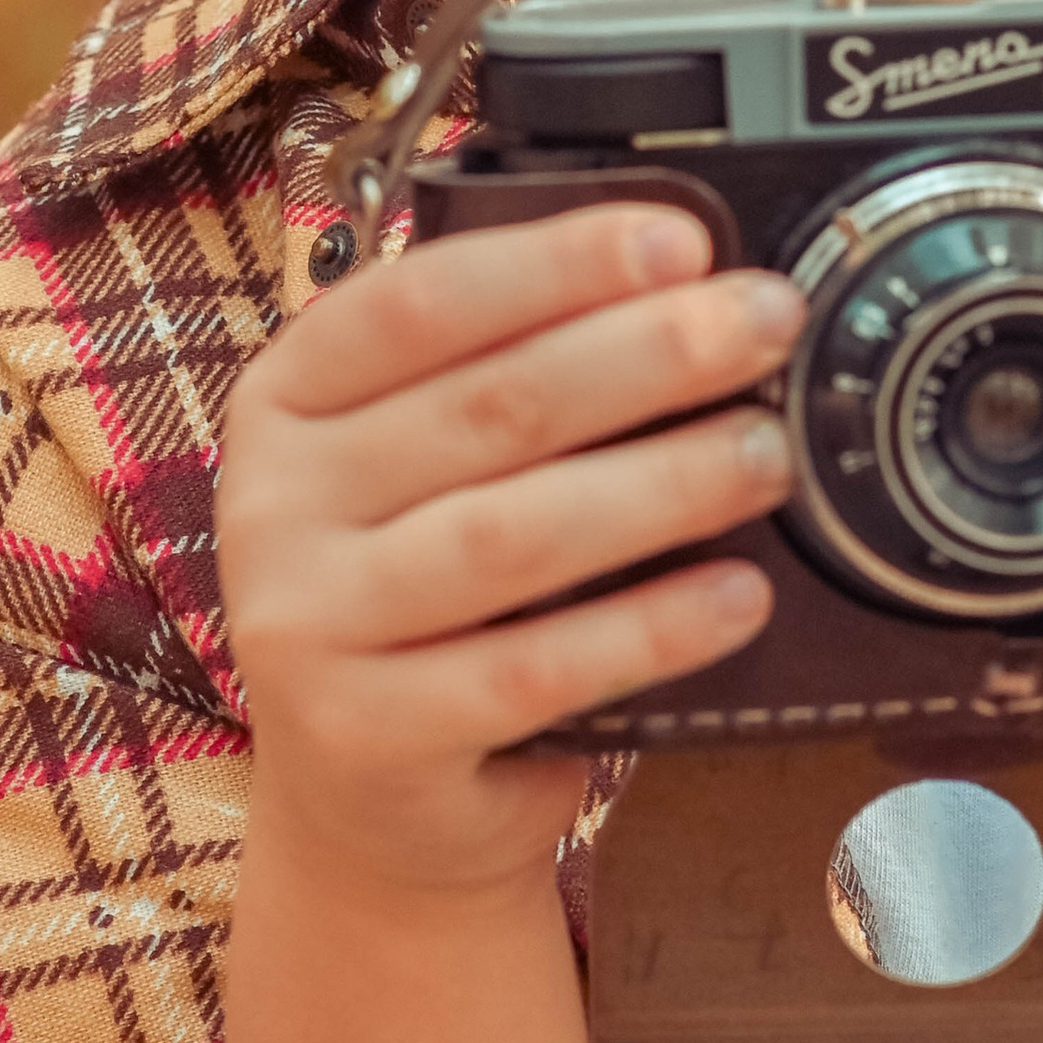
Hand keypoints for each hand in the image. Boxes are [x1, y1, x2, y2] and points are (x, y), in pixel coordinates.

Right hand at [217, 205, 803, 903]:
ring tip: (767, 453)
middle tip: (765, 327)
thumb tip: (687, 289)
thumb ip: (502, 378)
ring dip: (661, 484)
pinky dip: (649, 627)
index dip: (559, 263)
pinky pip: (531, 670)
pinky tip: (737, 594)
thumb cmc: (426, 599)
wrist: (369, 801)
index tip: (684, 241)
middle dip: (648, 355)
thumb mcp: (420, 468)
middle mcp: (275, 504)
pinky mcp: (366, 736)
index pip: (419, 301)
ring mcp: (306, 626)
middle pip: (485, 409)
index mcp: (287, 401)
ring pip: (508, 535)